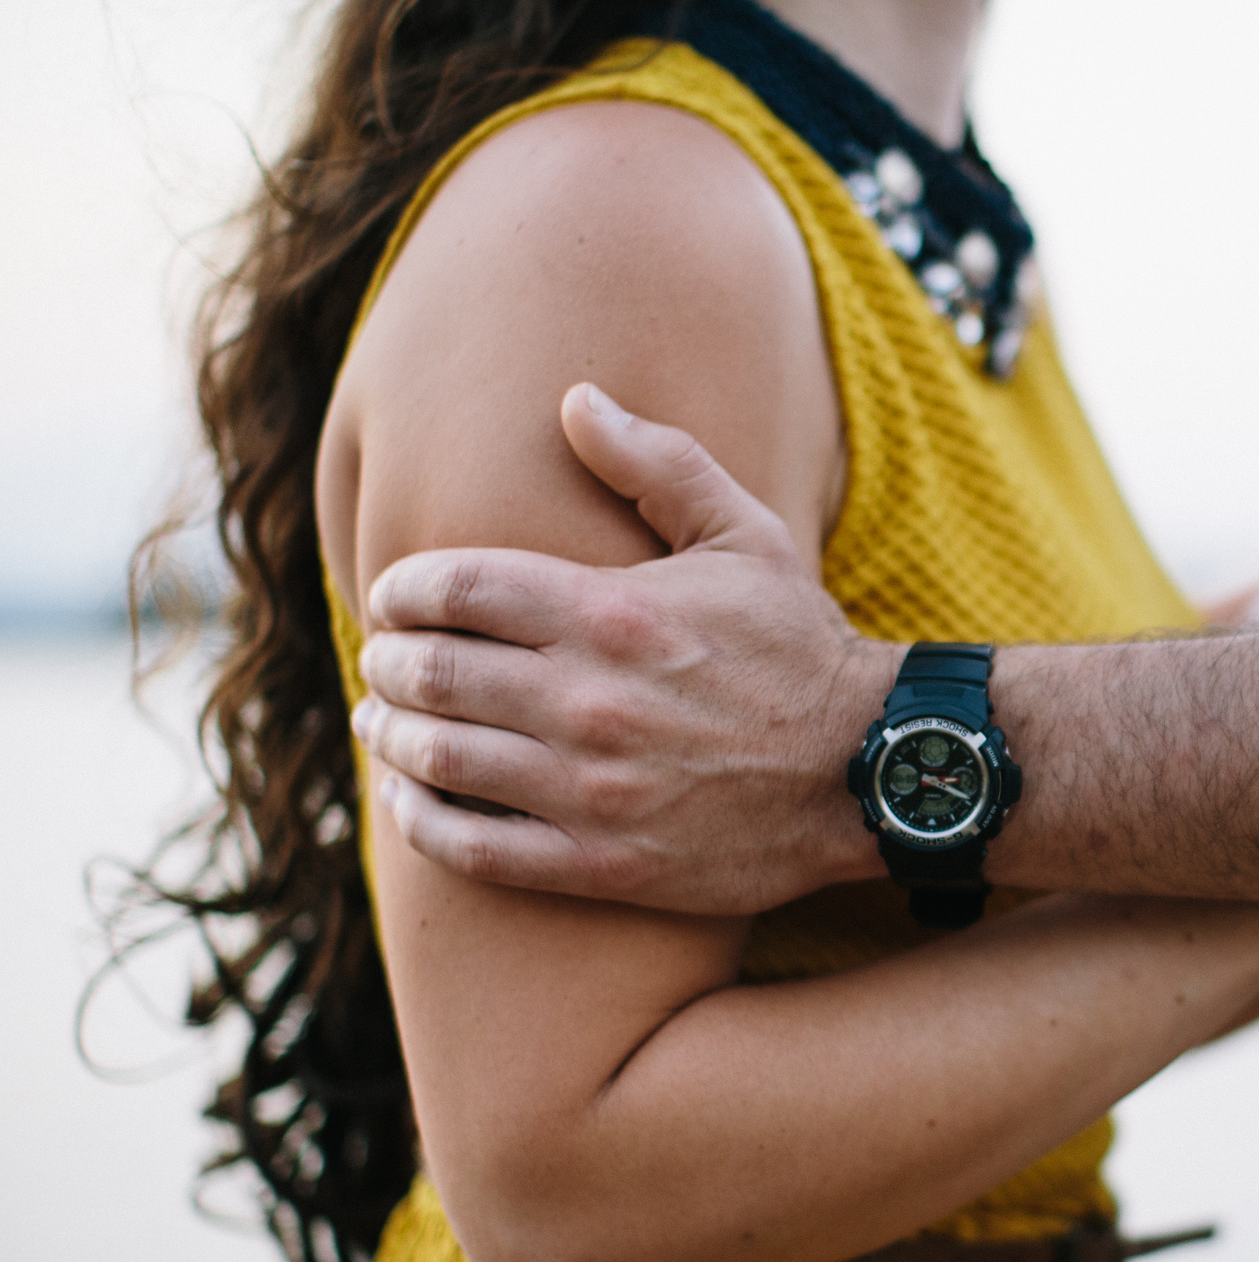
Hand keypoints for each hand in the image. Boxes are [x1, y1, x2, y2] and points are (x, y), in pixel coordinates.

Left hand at [354, 384, 895, 914]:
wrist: (870, 772)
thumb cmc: (803, 649)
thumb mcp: (748, 536)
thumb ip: (659, 463)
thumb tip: (576, 399)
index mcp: (612, 612)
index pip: (454, 587)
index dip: (402, 589)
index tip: (396, 597)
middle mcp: (590, 701)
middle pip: (430, 672)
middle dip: (390, 662)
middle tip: (387, 661)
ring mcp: (592, 788)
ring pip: (436, 757)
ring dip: (391, 736)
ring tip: (386, 725)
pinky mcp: (601, 862)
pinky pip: (471, 848)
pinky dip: (419, 820)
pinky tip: (410, 798)